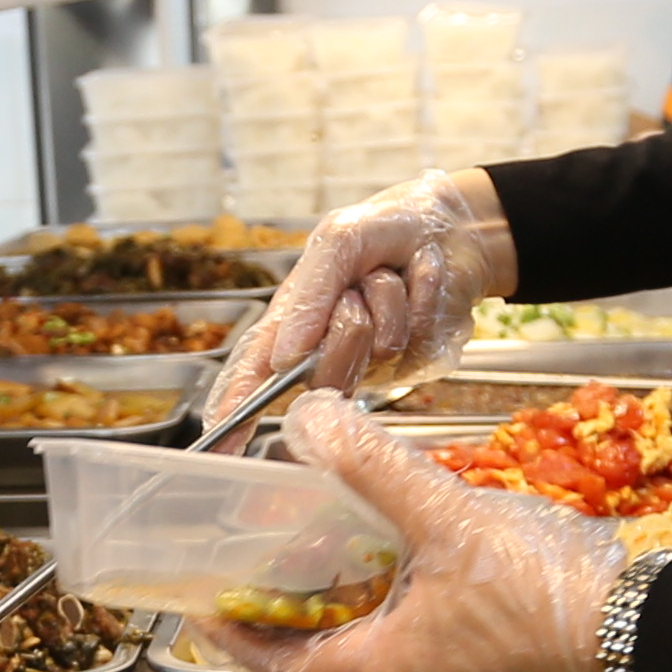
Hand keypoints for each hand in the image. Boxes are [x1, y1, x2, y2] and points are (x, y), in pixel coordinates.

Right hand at [204, 170, 515, 412]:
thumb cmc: (384, 230)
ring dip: (389, 300)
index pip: (255, 374)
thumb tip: (283, 359)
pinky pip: (418, 339)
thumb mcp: (338, 240)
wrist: (450, 226)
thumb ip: (310, 294)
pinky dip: (422, 297)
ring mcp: (372, 364)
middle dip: (346, 323)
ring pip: (377, 350)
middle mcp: (328, 352)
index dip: (234, 411)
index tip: (221, 445)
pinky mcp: (414, 363)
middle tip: (358, 286)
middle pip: (325, 373)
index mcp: (294, 323)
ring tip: (390, 276)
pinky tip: (420, 282)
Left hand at [205, 393, 623, 671]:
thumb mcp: (445, 515)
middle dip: (292, 610)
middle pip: (320, 659)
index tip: (204, 597)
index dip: (231, 631)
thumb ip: (372, 466)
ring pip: (374, 654)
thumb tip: (307, 421)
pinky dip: (399, 612)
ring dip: (350, 608)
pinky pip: (421, 652)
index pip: (273, 666)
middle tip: (273, 556)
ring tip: (340, 547)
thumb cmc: (547, 593)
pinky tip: (415, 563)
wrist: (642, 631)